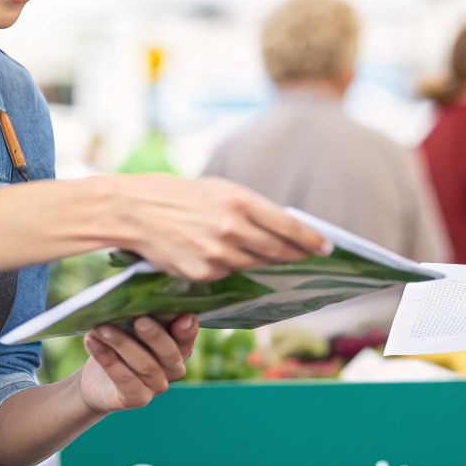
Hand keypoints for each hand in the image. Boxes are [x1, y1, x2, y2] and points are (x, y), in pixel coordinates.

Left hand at [78, 315, 197, 412]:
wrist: (95, 381)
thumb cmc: (118, 346)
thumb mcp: (130, 327)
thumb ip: (142, 315)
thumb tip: (142, 295)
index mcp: (176, 348)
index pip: (187, 339)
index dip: (188, 330)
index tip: (184, 316)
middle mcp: (171, 369)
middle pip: (169, 354)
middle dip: (155, 336)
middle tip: (139, 320)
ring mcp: (156, 386)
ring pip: (145, 366)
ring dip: (123, 344)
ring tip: (102, 328)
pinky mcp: (136, 399)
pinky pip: (124, 379)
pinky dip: (107, 359)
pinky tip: (92, 341)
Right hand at [113, 175, 328, 280]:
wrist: (139, 210)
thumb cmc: (184, 196)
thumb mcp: (222, 190)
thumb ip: (252, 209)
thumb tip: (285, 229)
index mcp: (240, 202)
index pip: (288, 227)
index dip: (311, 240)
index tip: (326, 248)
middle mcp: (231, 229)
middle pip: (278, 251)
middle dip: (298, 256)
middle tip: (310, 259)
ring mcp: (218, 255)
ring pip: (256, 266)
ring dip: (269, 264)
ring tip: (279, 261)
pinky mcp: (204, 273)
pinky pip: (230, 274)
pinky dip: (236, 268)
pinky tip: (233, 260)